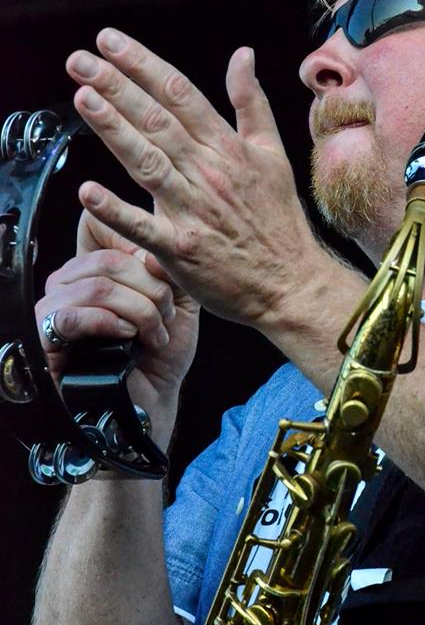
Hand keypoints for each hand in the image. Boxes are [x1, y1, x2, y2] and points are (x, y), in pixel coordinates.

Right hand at [35, 211, 199, 444]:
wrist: (150, 402)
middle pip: (111, 256)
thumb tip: (152, 246)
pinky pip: (75, 314)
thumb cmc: (159, 355)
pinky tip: (128, 339)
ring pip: (100, 286)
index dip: (135, 239)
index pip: (98, 222)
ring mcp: (55, 304)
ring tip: (153, 334)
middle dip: (152, 288)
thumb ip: (169, 267)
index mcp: (98, 264)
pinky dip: (112, 325)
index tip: (161, 270)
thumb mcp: (177, 302)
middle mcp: (71, 278)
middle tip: (166, 316)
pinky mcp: (46, 333)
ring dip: (139, 311)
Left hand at [65, 30, 325, 332]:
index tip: (109, 42)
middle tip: (80, 59)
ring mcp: (194, 212)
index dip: (142, 65)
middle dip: (116, 86)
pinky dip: (116, 211)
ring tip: (82, 98)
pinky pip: (143, 228)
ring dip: (113, 130)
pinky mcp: (182, 250)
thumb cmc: (280, 221)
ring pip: (148, 162)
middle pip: (157, 121)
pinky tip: (87, 192)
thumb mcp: (273, 154)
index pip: (180, 95)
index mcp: (228, 148)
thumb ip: (252, 104)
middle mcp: (209, 174)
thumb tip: (243, 55)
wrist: (292, 283)